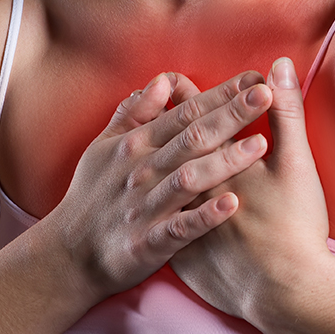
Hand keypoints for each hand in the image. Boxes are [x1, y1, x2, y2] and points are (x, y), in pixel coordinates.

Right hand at [46, 70, 273, 299]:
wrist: (68, 255)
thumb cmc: (91, 197)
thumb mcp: (103, 148)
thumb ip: (134, 114)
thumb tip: (163, 82)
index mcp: (136, 145)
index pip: (185, 112)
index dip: (221, 94)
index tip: (257, 79)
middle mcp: (142, 170)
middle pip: (192, 137)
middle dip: (231, 115)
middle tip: (267, 95)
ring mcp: (145, 206)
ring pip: (189, 178)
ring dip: (224, 161)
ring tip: (260, 145)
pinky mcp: (148, 242)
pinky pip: (181, 228)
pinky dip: (205, 216)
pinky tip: (232, 205)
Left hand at [169, 57, 332, 321]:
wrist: (283, 291)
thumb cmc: (296, 225)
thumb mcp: (297, 162)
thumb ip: (286, 112)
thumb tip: (278, 66)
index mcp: (217, 162)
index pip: (191, 117)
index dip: (184, 96)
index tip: (173, 82)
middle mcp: (190, 189)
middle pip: (167, 150)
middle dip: (159, 129)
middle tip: (151, 116)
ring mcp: (181, 224)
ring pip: (158, 191)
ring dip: (153, 173)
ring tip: (147, 159)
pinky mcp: (180, 257)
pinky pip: (162, 231)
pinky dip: (158, 217)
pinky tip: (155, 212)